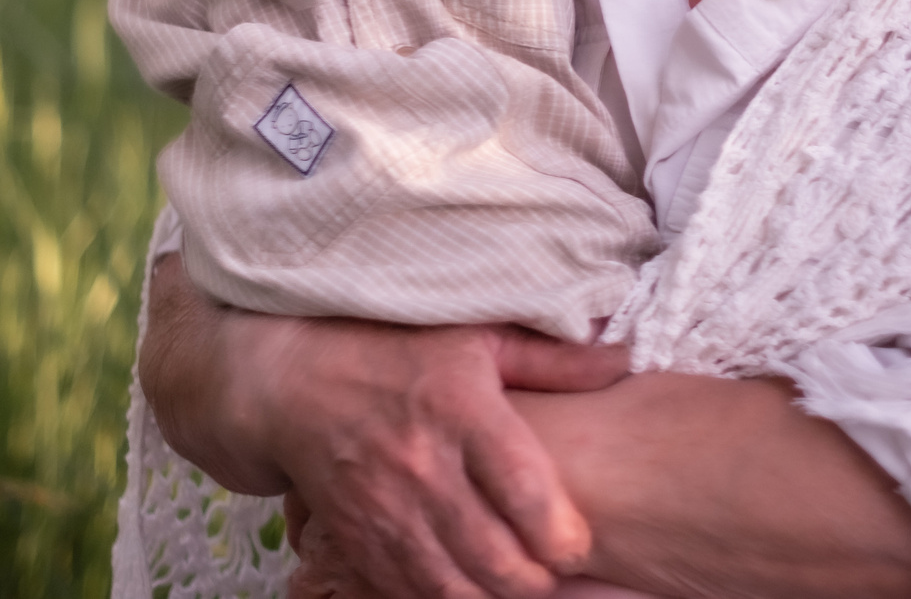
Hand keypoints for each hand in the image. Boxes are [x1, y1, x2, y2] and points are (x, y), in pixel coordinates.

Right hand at [140, 254, 628, 598]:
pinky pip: (410, 595)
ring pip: (457, 590)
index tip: (579, 543)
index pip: (525, 493)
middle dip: (540, 582)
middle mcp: (425, 468)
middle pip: (498, 560)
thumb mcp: (474, 337)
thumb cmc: (390, 351)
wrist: (286, 382)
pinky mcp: (359, 542)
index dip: (563, 535)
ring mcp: (388, 512)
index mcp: (462, 410)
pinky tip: (472, 589)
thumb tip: (624, 359)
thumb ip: (552, 359)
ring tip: (521, 585)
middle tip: (559, 572)